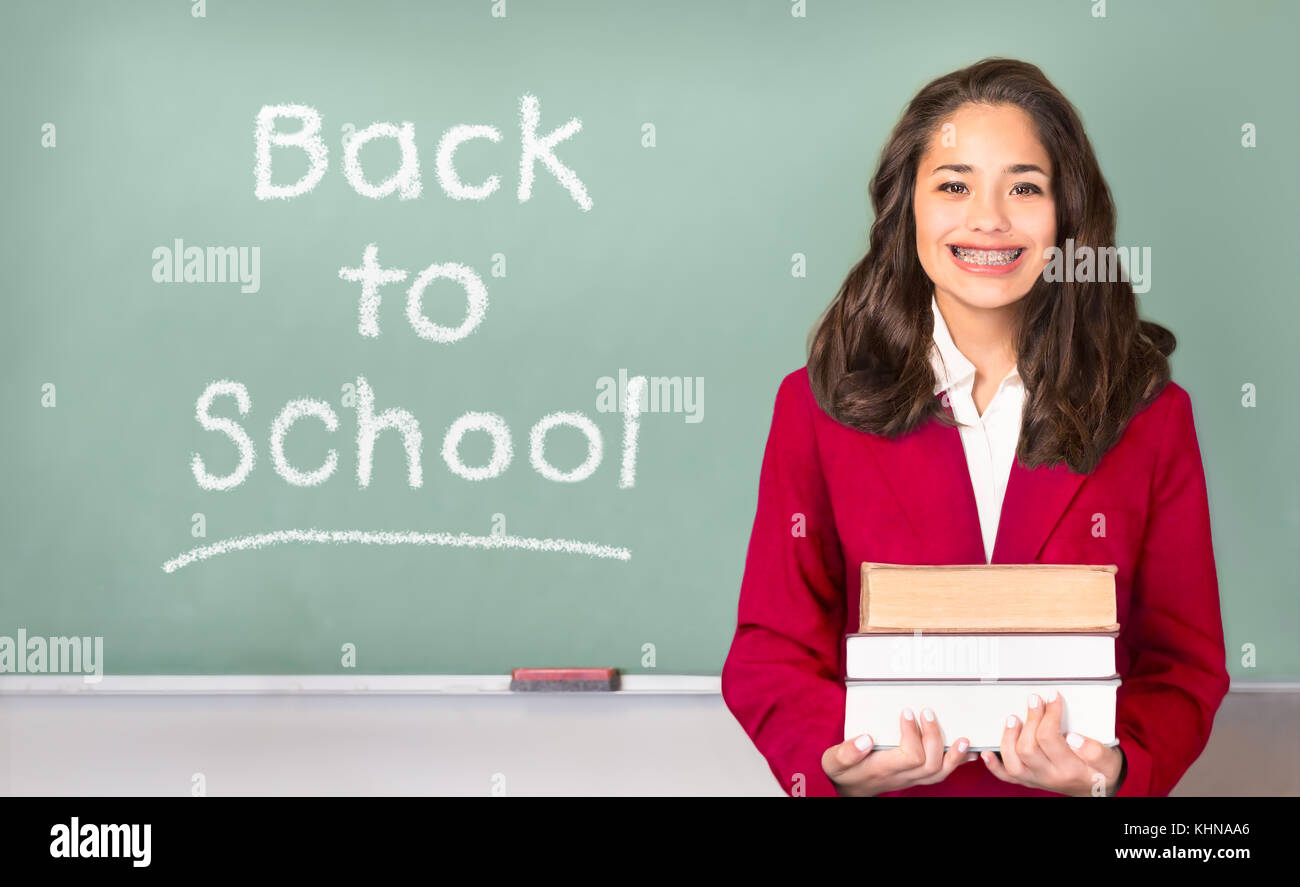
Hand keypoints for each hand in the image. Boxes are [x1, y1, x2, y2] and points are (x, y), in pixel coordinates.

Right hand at [823, 706, 979, 796]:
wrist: (851, 788)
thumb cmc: (844, 771)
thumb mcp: (834, 761)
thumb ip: (847, 752)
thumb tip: (866, 738)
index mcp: (883, 769)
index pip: (910, 756)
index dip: (913, 734)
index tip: (906, 712)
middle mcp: (902, 776)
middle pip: (930, 763)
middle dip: (934, 736)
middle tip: (928, 712)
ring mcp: (912, 778)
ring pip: (940, 772)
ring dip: (955, 755)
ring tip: (963, 738)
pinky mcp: (917, 775)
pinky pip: (942, 773)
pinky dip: (958, 761)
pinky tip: (968, 750)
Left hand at [980, 690, 1125, 795]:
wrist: (1098, 789)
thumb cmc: (1102, 771)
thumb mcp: (1109, 760)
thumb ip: (1094, 750)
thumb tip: (1073, 737)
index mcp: (1069, 769)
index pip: (1050, 738)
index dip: (1049, 714)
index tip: (1052, 697)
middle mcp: (1049, 776)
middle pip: (1028, 748)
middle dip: (1030, 719)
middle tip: (1034, 700)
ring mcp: (1036, 779)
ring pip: (1013, 761)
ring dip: (1008, 737)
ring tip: (1014, 717)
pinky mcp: (1028, 780)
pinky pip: (1006, 776)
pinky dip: (994, 764)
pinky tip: (986, 752)